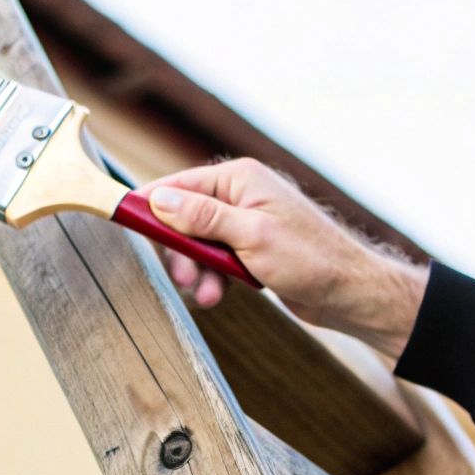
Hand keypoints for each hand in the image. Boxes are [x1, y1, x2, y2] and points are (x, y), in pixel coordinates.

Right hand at [138, 158, 430, 358]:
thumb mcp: (250, 235)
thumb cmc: (310, 258)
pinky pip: (215, 260)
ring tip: (208, 295)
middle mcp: (241, 195)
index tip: (125, 222)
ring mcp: (246, 223)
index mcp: (240, 179)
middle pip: (183, 218)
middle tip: (183, 278)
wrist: (350, 292)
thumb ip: (202, 217)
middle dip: (179, 251)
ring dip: (197, 271)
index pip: (179, 184)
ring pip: (197, 244)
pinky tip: (219, 295)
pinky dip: (213, 278)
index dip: (150, 206)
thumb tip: (158, 200)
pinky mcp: (251, 249)